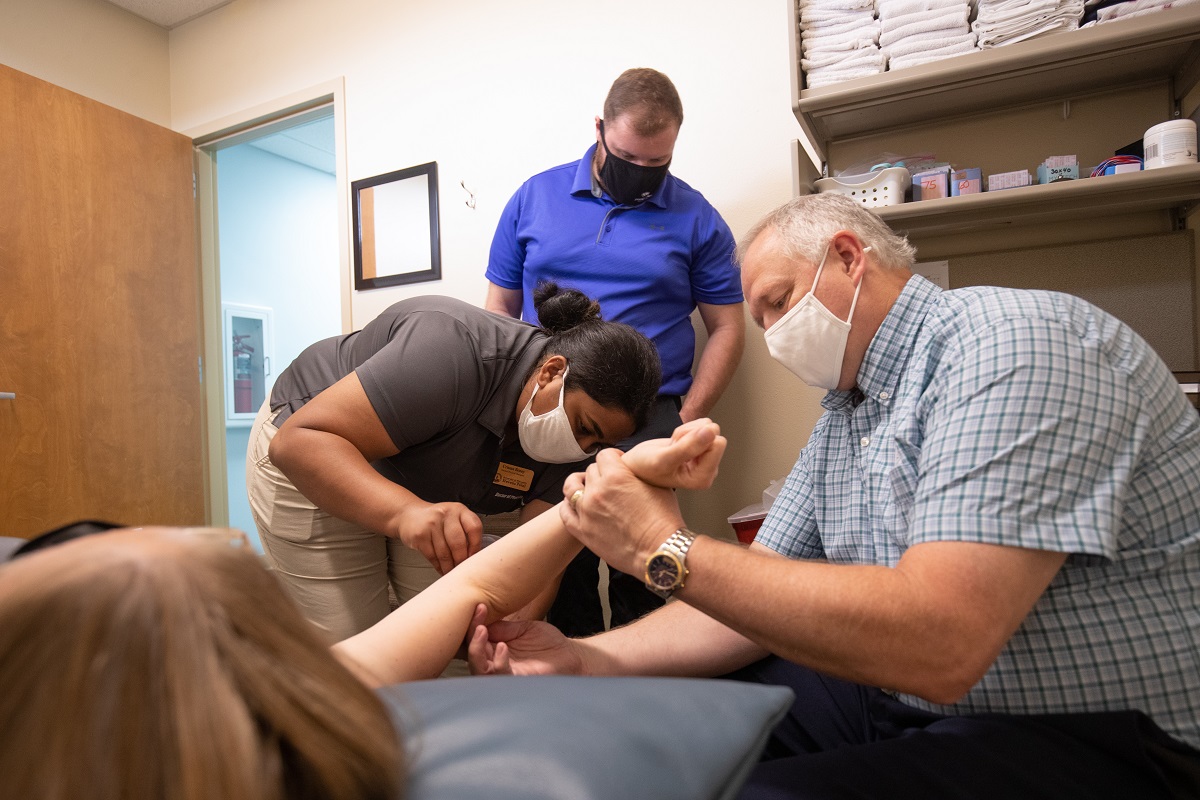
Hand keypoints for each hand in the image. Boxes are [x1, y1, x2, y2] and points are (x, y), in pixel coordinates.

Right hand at [394, 501, 482, 574]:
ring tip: (452, 572)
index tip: (474, 558)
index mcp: (459, 510)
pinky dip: (438, 566)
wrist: (409, 514)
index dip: (476, 546)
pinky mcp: (420, 535)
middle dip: (461, 560)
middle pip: (459, 543)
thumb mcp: (453, 518)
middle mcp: (446, 514)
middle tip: (462, 570)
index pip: (474, 528)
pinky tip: (442, 570)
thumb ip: (465, 532)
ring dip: (449, 567)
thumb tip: (475, 557)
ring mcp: (431, 524)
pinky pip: (432, 556)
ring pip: (444, 552)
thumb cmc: (436, 520)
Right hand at [467, 618, 583, 675]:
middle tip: (478, 622)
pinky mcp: (516, 680)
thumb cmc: (546, 642)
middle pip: (470, 654)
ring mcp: (504, 672)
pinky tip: (503, 647)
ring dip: (476, 649)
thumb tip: (482, 621)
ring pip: (478, 669)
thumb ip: (504, 627)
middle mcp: (494, 661)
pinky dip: (499, 662)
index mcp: (493, 646)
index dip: (472, 623)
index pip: (473, 637)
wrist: (567, 654)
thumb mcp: (523, 628)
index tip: (480, 606)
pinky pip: (501, 675)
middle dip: (469, 636)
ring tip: (482, 631)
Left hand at [560, 449, 682, 576]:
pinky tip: (575, 505)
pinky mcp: (583, 531)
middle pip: (591, 471)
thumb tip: (630, 469)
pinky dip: (568, 506)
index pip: (605, 455)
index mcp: (616, 476)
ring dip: (579, 484)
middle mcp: (597, 491)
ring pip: (572, 487)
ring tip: (586, 487)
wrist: (659, 551)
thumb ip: (638, 473)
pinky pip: (565, 513)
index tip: (618, 463)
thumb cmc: (663, 521)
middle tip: (611, 482)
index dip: (614, 458)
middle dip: (602, 474)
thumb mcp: (657, 485)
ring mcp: (587, 511)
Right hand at [621, 418, 726, 489]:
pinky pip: (701, 426)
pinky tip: (675, 442)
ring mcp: (705, 458)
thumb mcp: (662, 459)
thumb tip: (712, 432)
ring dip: (685, 433)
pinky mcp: (701, 447)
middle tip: (672, 448)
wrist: (636, 463)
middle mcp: (708, 469)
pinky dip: (684, 430)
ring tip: (672, 446)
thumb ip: (688, 447)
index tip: (676, 450)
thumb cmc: (645, 467)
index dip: (694, 439)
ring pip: (707, 428)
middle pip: (713, 434)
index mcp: (703, 478)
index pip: (718, 443)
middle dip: (690, 435)